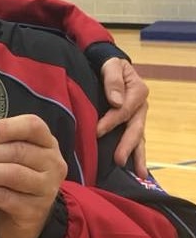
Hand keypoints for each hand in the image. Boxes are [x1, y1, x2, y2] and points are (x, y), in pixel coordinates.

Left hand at [0, 115, 66, 237]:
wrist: (25, 220)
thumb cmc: (14, 181)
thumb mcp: (11, 157)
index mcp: (47, 143)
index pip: (33, 126)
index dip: (7, 127)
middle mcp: (52, 164)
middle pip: (18, 151)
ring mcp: (46, 188)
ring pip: (11, 174)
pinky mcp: (34, 210)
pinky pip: (3, 197)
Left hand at [97, 57, 149, 178]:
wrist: (107, 63)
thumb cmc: (108, 64)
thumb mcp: (111, 65)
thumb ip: (113, 79)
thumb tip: (115, 100)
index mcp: (137, 91)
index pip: (123, 110)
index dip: (111, 121)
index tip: (97, 131)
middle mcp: (140, 106)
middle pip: (135, 128)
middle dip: (127, 145)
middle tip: (119, 160)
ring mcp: (137, 116)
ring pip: (138, 137)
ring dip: (137, 155)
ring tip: (139, 174)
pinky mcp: (130, 122)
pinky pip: (134, 139)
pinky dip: (135, 153)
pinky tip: (134, 169)